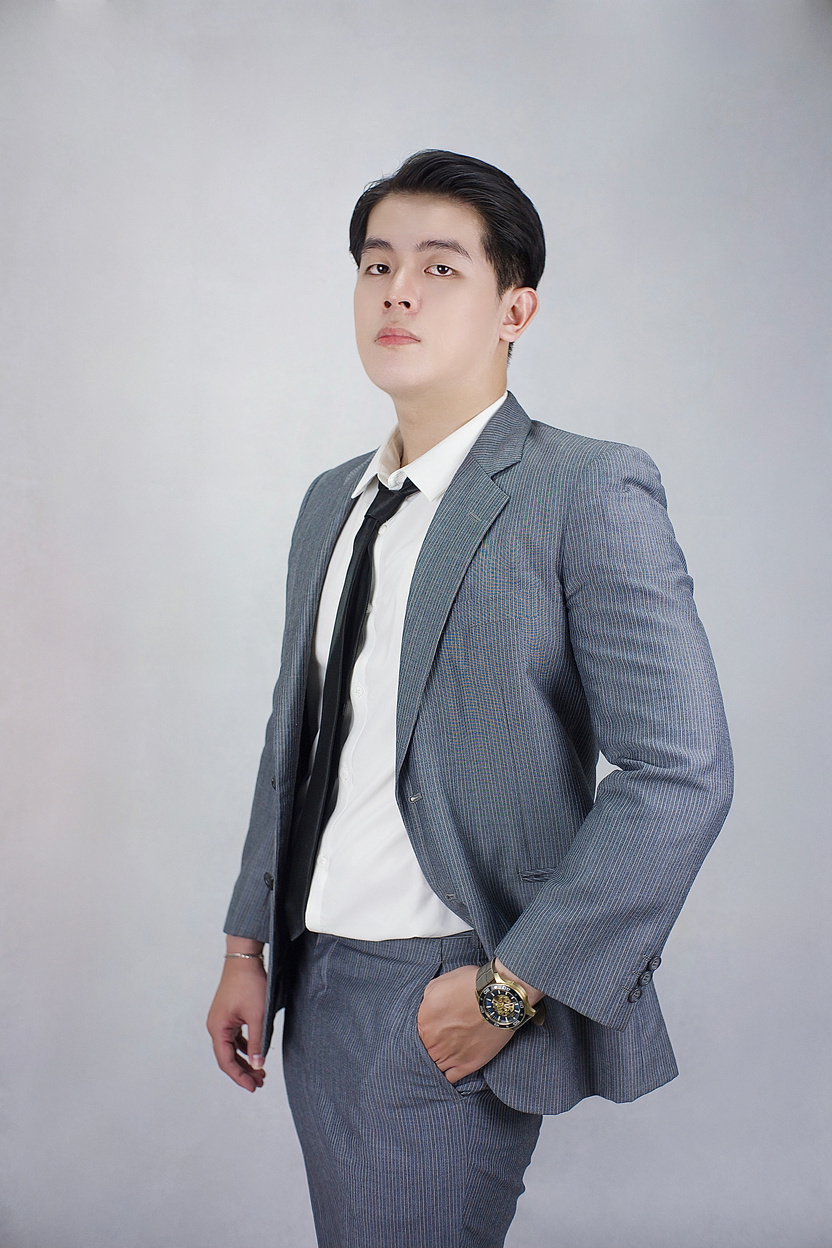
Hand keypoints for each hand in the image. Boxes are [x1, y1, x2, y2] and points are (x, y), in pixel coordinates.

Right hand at [207, 954, 267, 1092]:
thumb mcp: (258, 1016)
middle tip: (260, 1083)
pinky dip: (245, 1047)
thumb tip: (258, 1066)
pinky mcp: (228, 1013)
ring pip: (232, 1048)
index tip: (254, 1087)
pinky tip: (256, 1053)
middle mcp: (216, 1026)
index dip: (240, 1077)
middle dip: (243, 1071)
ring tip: (260, 1072)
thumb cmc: (250, 984)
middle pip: (228, 1057)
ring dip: (245, 1060)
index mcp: (218, 1028)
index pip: (226, 1061)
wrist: (244, 958)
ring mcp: (221, 1019)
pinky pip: (234, 1037)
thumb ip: (258, 1042)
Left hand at [417, 964, 514, 1083]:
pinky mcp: (467, 1066)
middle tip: (435, 1043)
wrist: (498, 998)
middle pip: (422, 1053)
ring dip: (434, 1064)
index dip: (421, 1032)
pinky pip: (450, 1079)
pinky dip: (446, 1077)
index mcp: (424, 1022)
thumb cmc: (470, 985)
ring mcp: (449, 1056)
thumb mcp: (440, 983)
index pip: (414, 1034)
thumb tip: (425, 1010)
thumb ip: (427, 1001)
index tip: (429, 1030)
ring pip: (434, 1068)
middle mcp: (433, 1042)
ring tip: (442, 1057)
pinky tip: (448, 1070)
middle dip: (427, 1048)